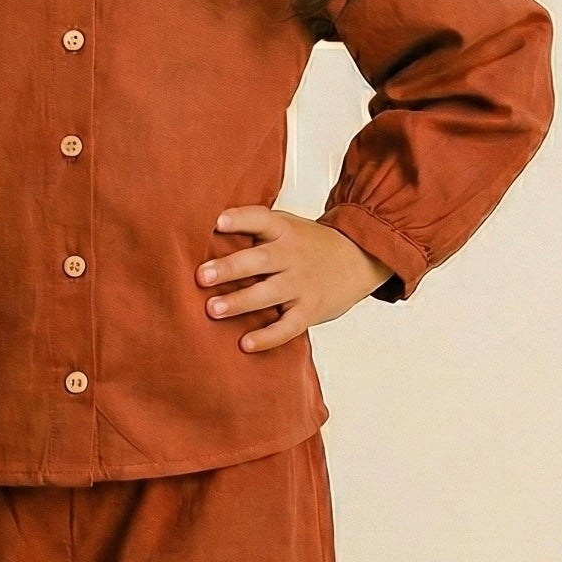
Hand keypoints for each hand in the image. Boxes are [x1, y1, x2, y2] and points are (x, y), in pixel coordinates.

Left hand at [196, 207, 391, 352]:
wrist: (359, 259)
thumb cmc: (310, 246)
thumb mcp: (287, 227)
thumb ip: (255, 231)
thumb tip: (203, 236)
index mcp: (284, 230)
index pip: (260, 219)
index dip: (239, 219)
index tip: (216, 222)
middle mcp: (292, 255)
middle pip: (260, 260)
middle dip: (229, 268)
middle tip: (202, 276)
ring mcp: (302, 284)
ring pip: (270, 293)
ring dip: (240, 302)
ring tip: (213, 309)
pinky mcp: (310, 309)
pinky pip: (288, 326)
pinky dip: (267, 337)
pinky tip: (245, 343)